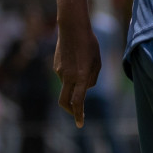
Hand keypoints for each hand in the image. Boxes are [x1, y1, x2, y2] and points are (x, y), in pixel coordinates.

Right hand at [53, 13, 100, 127]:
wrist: (72, 28)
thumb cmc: (89, 44)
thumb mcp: (96, 62)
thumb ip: (92, 78)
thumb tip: (85, 89)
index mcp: (80, 76)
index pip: (78, 101)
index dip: (78, 114)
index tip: (80, 124)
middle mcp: (68, 76)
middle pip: (65, 101)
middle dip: (71, 111)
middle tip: (77, 114)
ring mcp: (59, 72)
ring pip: (67, 86)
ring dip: (75, 85)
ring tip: (85, 64)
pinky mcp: (55, 66)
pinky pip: (65, 76)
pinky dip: (71, 75)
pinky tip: (76, 59)